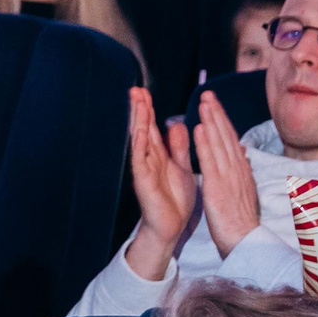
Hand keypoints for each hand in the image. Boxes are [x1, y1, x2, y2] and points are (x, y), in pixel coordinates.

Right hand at [121, 87, 197, 279]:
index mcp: (160, 155)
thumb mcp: (182, 168)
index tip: (144, 92)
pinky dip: (139, 145)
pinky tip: (139, 132)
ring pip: (139, 140)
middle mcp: (149, 159)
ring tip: (135, 103)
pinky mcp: (144, 181)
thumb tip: (177, 124)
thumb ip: (178, 147)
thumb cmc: (175, 200)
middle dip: (139, 109)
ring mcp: (145, 169)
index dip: (149, 109)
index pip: (152, 127)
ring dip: (137, 121)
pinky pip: (140, 160)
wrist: (171, 227)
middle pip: (143, 128)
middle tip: (135, 89)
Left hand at [189, 90, 260, 258]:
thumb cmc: (240, 219)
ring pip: (219, 142)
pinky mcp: (219, 185)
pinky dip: (205, 142)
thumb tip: (240, 156)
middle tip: (208, 93)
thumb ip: (239, 171)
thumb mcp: (242, 190)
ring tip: (204, 102)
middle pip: (226, 135)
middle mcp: (237, 169)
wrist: (244, 239)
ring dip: (211, 120)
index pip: (230, 140)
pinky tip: (200, 127)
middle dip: (217, 113)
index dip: (222, 121)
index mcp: (240, 170)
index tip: (214, 105)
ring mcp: (229, 176)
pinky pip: (211, 160)